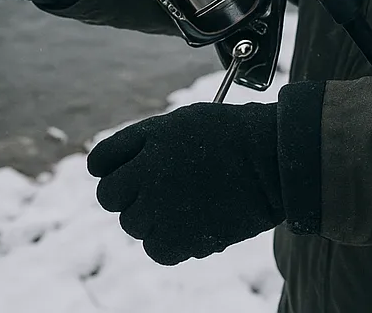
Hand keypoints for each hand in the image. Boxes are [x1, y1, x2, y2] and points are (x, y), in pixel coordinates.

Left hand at [86, 100, 284, 264]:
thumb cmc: (233, 135)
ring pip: (132, 225)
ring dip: (149, 219)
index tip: (118, 174)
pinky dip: (167, 243)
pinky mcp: (181, 237)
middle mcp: (147, 173)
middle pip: (109, 197)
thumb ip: (149, 143)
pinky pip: (155, 249)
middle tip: (150, 194)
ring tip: (179, 207)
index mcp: (148, 140)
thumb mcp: (184, 123)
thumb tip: (126, 166)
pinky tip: (186, 227)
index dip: (107, 168)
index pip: (100, 161)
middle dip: (125, 196)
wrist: (271, 159)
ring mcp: (161, 206)